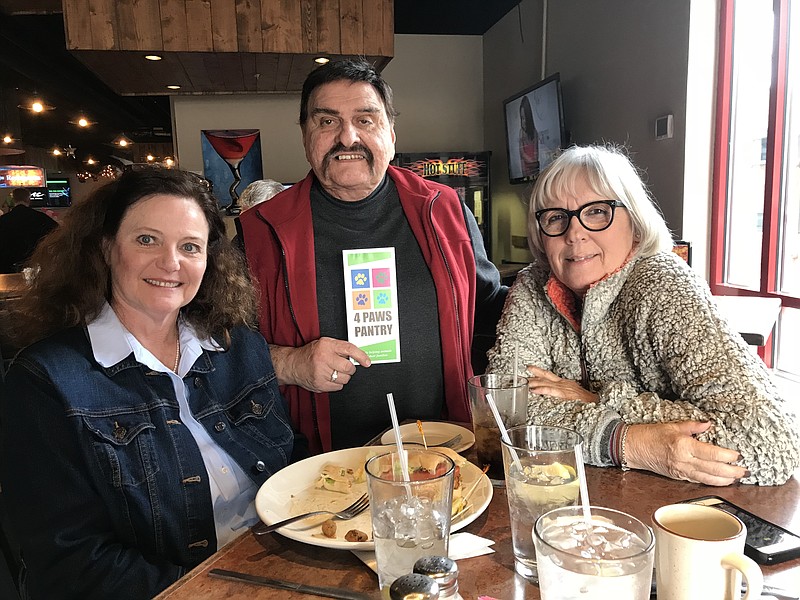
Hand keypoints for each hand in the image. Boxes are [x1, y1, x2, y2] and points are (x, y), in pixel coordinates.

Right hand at [270, 338, 370, 391]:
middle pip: (348, 367)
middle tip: (344, 366)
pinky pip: (338, 387)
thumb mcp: (324, 344)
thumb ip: (339, 347)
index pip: (349, 349)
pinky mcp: (320, 384)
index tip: (367, 362)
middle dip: (349, 368)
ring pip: (345, 379)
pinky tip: (330, 377)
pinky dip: (337, 383)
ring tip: (334, 371)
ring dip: (343, 376)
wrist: (293, 364)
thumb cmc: (310, 354)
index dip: (361, 356)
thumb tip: (357, 356)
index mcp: (326, 346)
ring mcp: (321, 372)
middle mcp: (324, 358)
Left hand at [526, 365, 597, 402]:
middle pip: (545, 377)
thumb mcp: (574, 396)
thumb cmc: (587, 401)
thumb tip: (554, 397)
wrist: (599, 403)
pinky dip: (542, 390)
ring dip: (534, 382)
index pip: (549, 375)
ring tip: (524, 382)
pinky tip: (535, 390)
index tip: (529, 368)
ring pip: (546, 383)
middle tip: (520, 375)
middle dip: (532, 376)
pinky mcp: (566, 395)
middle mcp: (564, 383)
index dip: (538, 371)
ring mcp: (565, 388)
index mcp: (565, 383)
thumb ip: (564, 395)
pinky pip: (552, 391)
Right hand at [625, 421, 747, 485]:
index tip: (737, 455)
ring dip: (724, 480)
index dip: (727, 456)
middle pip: (713, 469)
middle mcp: (684, 460)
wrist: (633, 447)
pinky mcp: (678, 476)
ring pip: (708, 479)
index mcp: (683, 445)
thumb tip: (709, 424)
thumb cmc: (650, 435)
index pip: (711, 453)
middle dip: (731, 471)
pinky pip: (698, 481)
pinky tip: (720, 481)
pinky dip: (712, 482)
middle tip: (744, 470)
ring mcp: (681, 470)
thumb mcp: (672, 425)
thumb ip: (693, 426)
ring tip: (737, 478)